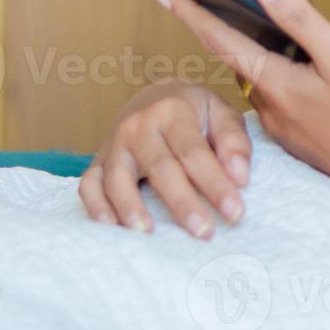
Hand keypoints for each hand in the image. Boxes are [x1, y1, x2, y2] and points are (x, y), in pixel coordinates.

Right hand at [78, 80, 250, 237]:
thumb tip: (240, 177)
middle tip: (203, 232)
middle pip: (160, 167)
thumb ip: (234, 142)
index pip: (194, 152)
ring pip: (117, 177)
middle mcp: (139, 125)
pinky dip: (96, 206)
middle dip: (182, 202)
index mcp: (174, 111)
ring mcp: (114, 143)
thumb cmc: (196, 112)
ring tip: (148, 234)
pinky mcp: (99, 160)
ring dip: (130, 207)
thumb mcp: (223, 113)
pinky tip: (111, 227)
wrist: (157, 95)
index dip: (215, 184)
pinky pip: (89, 184)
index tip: (235, 212)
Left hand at [156, 0, 329, 211]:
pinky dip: (286, 83)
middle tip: (237, 7)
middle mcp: (269, 106)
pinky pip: (282, 102)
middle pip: (243, 61)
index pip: (221, 40)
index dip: (192, 14)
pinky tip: (315, 82)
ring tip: (289, 41)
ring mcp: (284, 127)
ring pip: (265, 83)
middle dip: (237, 34)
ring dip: (267, 61)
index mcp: (274, 81)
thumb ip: (300, 18)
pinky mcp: (300, 140)